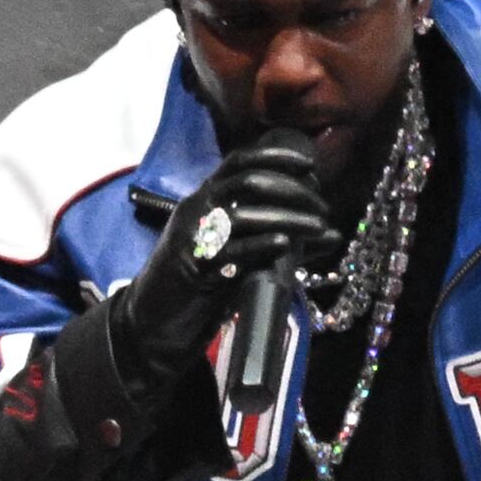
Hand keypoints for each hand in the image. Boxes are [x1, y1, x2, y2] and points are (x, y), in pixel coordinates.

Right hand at [115, 135, 339, 380]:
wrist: (152, 323)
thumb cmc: (197, 285)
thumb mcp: (231, 251)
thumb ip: (270, 236)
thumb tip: (329, 234)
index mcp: (203, 199)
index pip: (239, 162)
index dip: (276, 157)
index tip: (309, 165)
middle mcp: (197, 210)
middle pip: (249, 183)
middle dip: (293, 191)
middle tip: (322, 208)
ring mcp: (194, 237)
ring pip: (245, 214)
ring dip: (289, 218)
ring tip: (319, 228)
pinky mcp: (197, 268)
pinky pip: (234, 250)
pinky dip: (263, 244)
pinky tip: (285, 244)